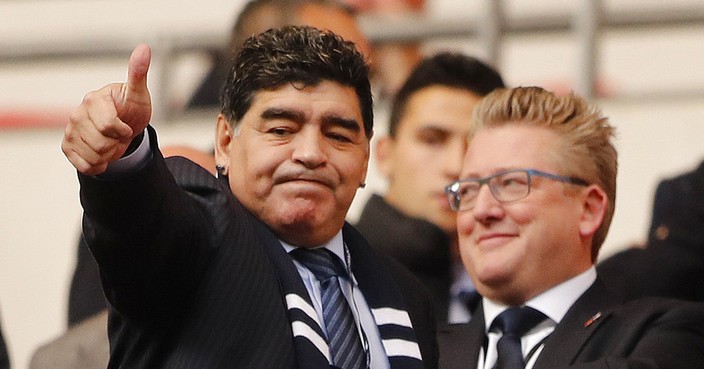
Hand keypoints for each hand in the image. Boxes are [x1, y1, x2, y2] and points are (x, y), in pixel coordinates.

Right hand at [61, 44, 151, 174]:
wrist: (123, 124)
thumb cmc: (131, 107)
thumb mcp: (138, 93)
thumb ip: (138, 73)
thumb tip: (144, 48)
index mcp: (94, 99)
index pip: (108, 127)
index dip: (124, 132)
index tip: (127, 125)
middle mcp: (77, 114)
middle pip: (101, 145)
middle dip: (117, 145)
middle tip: (120, 135)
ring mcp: (70, 130)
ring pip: (94, 157)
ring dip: (109, 155)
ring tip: (112, 142)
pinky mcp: (67, 146)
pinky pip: (84, 166)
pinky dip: (98, 165)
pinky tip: (102, 153)